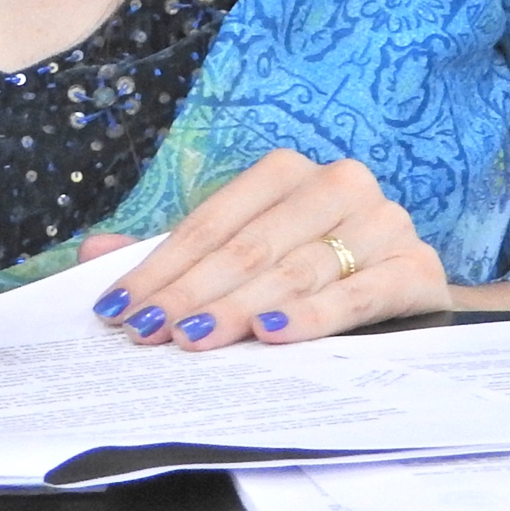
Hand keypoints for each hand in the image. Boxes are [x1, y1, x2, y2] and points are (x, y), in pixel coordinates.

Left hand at [81, 149, 451, 347]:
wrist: (412, 293)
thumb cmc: (315, 270)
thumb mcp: (246, 257)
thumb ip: (177, 257)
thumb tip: (92, 251)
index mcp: (288, 172)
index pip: (211, 223)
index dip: (161, 266)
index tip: (119, 307)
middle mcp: (338, 184)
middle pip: (248, 247)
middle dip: (191, 293)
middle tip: (148, 331)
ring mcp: (383, 223)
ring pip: (294, 270)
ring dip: (239, 308)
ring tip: (194, 338)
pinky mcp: (416, 268)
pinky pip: (357, 296)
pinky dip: (310, 316)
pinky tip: (270, 335)